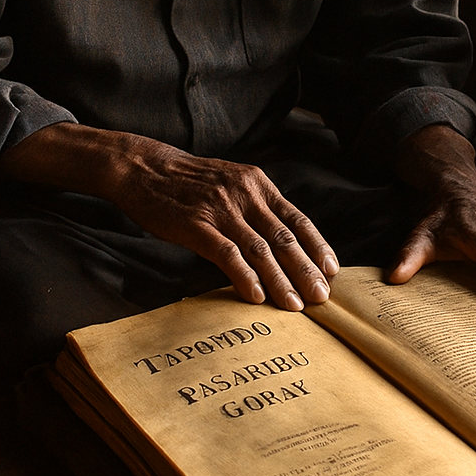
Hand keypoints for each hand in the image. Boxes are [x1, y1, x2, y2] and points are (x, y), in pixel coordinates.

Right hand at [0, 123, 337, 310]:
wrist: (144, 169)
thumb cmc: (188, 182)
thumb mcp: (230, 182)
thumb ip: (255, 206)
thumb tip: (281, 242)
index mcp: (256, 183)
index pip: (296, 218)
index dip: (316, 246)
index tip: (332, 270)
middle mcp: (244, 194)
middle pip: (283, 237)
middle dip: (305, 270)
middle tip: (321, 297)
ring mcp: (220, 209)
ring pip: (260, 249)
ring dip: (280, 280)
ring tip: (294, 306)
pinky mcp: (196, 224)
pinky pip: (227, 254)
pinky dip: (245, 276)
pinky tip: (256, 296)